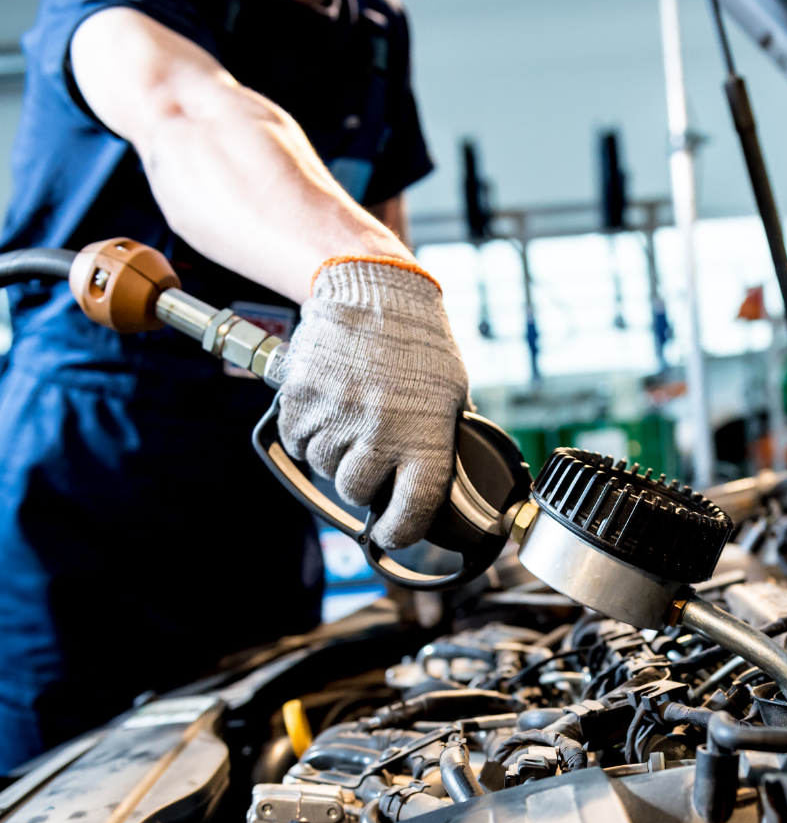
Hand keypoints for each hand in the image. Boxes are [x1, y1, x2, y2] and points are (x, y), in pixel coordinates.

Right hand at [275, 258, 469, 548]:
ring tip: (352, 419)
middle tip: (372, 454)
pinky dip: (308, 434)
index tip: (390, 533)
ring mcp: (336, 415)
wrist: (375, 288)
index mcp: (425, 437)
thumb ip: (439, 445)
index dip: (399, 532)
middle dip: (363, 481)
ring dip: (334, 454)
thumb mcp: (453, 397)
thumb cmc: (419, 344)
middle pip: (357, 492)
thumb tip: (433, 488)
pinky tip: (328, 409)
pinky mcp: (301, 398)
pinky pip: (297, 441)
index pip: (411, 512)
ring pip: (323, 467)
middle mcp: (379, 432)